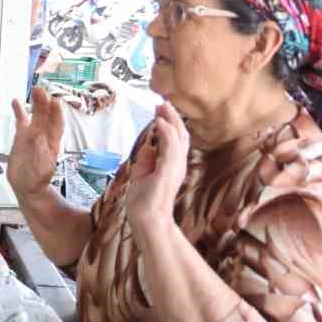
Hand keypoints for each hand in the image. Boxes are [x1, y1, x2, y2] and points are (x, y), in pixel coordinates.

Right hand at [7, 87, 65, 199]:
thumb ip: (40, 153)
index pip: (56, 124)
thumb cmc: (37, 181)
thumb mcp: (41, 169)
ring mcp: (32, 136)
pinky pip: (21, 122)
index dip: (56, 113)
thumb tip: (39, 136)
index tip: (54, 101)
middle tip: (41, 90)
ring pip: (35, 116)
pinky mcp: (22, 138)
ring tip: (34, 90)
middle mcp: (43, 137)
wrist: (28, 188)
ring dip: (35, 103)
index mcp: (51, 144)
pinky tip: (15, 102)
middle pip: (45, 116)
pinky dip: (19, 112)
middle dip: (44, 102)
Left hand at [127, 102, 188, 231]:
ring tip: (162, 105)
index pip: (174, 139)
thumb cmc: (144, 202)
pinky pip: (170, 147)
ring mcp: (175, 167)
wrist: (146, 219)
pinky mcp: (169, 171)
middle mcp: (177, 164)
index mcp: (172, 165)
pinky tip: (160, 121)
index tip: (160, 110)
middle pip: (180, 134)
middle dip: (172, 116)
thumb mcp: (142, 175)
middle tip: (163, 102)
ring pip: (178, 137)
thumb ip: (146, 161)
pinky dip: (166, 132)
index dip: (169, 123)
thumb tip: (148, 147)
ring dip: (170, 119)